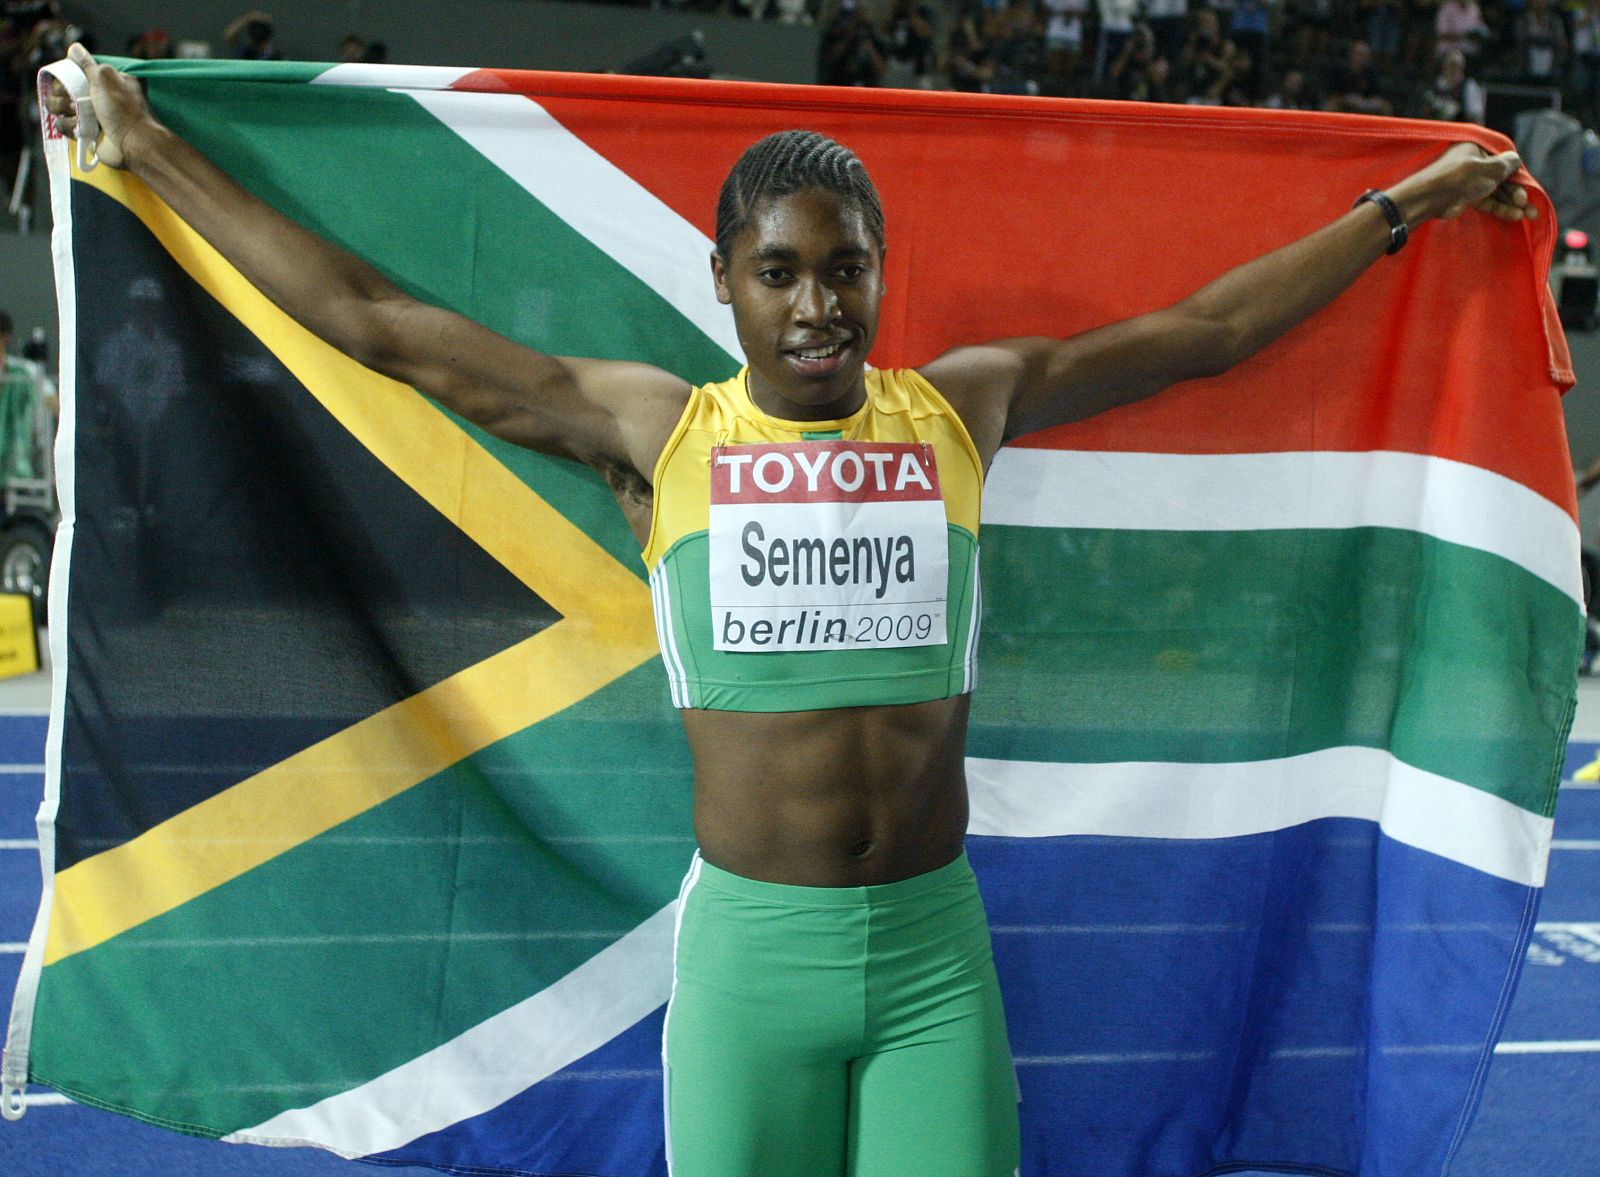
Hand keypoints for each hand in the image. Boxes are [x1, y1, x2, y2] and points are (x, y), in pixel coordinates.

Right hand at [43, 43, 154, 170]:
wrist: (133, 143)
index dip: (65, 77)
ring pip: (56, 106)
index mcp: (100, 81)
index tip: (71, 81)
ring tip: (81, 116)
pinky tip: (82, 129)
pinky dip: (70, 127)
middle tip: (78, 102)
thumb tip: (75, 47)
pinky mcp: (82, 132)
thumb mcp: (106, 78)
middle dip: (64, 94)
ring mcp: (86, 115)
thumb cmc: (123, 109)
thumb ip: (88, 64)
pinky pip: (62, 125)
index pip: (69, 72)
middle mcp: (92, 96)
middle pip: (59, 89)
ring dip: (65, 110)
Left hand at [1387, 143, 1534, 225]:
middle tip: (1530, 206)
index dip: (1518, 175)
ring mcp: (1469, 181)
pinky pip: (1486, 201)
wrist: (1427, 200)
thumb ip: (1505, 164)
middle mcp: (1474, 162)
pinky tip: (1514, 216)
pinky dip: (1499, 208)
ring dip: (1512, 203)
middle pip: (1502, 177)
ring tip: (1528, 215)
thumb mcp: (1487, 168)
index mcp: (1477, 148)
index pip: (1504, 160)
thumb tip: (1515, 159)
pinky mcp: (1464, 197)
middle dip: (1518, 192)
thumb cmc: (1459, 178)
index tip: (1529, 188)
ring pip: (1496, 191)